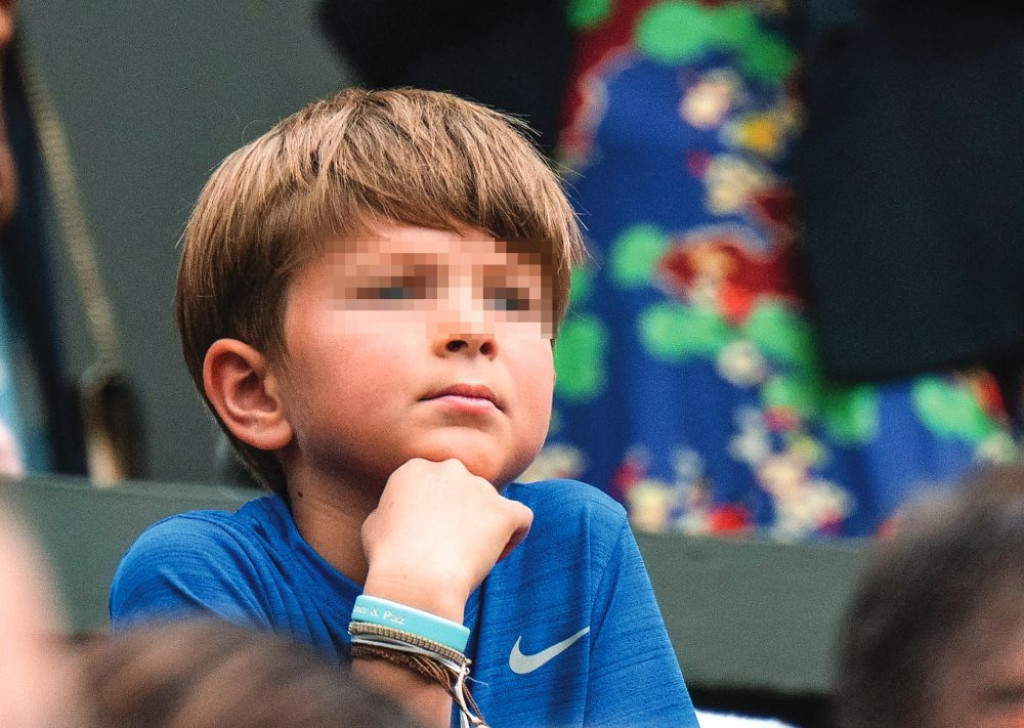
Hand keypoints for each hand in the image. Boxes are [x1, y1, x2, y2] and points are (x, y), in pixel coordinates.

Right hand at [361, 457, 532, 621]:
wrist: (415, 581)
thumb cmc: (388, 559)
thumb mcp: (374, 524)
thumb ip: (394, 508)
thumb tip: (403, 513)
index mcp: (416, 468)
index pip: (436, 484)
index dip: (436, 511)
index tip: (429, 537)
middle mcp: (450, 469)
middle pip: (465, 490)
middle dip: (462, 515)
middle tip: (451, 548)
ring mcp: (480, 488)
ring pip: (492, 505)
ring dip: (485, 528)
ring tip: (467, 561)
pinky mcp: (504, 510)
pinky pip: (521, 518)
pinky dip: (513, 536)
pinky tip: (496, 554)